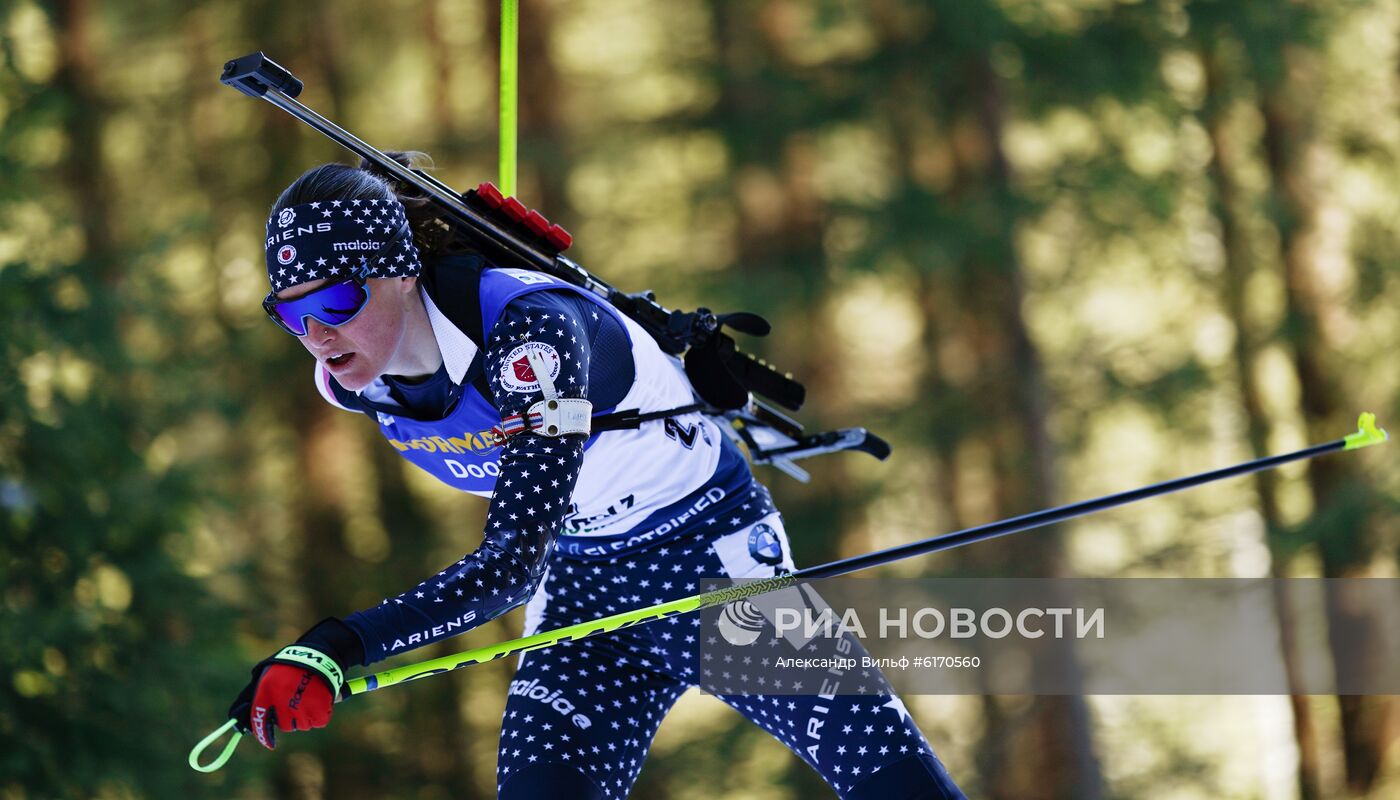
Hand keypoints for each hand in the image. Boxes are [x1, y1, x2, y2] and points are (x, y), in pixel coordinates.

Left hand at [228, 617, 364, 749]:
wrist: (317, 654)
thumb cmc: (286, 667)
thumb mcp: (264, 676)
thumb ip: (250, 698)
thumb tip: (237, 724)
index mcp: (265, 692)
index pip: (260, 722)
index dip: (264, 735)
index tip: (270, 744)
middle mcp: (282, 702)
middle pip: (285, 725)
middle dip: (289, 717)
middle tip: (295, 700)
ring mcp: (301, 707)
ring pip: (302, 725)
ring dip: (305, 715)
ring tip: (308, 696)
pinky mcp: (320, 708)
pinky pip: (318, 722)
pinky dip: (320, 714)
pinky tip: (319, 699)